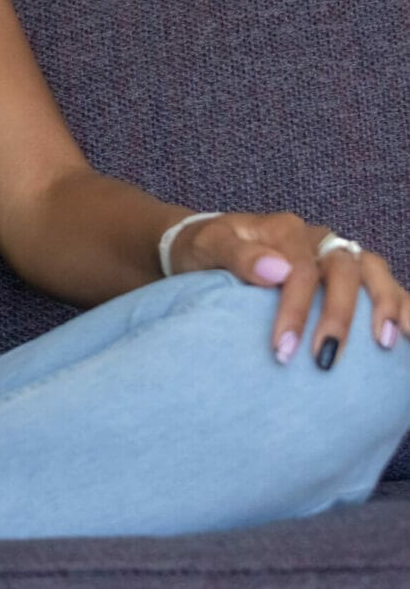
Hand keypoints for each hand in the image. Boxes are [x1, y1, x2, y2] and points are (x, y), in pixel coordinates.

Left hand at [167, 212, 405, 366]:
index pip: (301, 270)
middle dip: (340, 317)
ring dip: (386, 306)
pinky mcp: (344, 274)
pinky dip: (399, 303)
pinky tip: (407, 333)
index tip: (284, 349)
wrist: (199, 246)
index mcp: (284, 230)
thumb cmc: (202, 249)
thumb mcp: (207, 247)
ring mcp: (334, 253)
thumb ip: (236, 255)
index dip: (296, 311)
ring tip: (389, 344)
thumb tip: (277, 270)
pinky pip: (381, 283)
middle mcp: (316, 239)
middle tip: (326, 358)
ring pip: (374, 271)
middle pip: (344, 271)